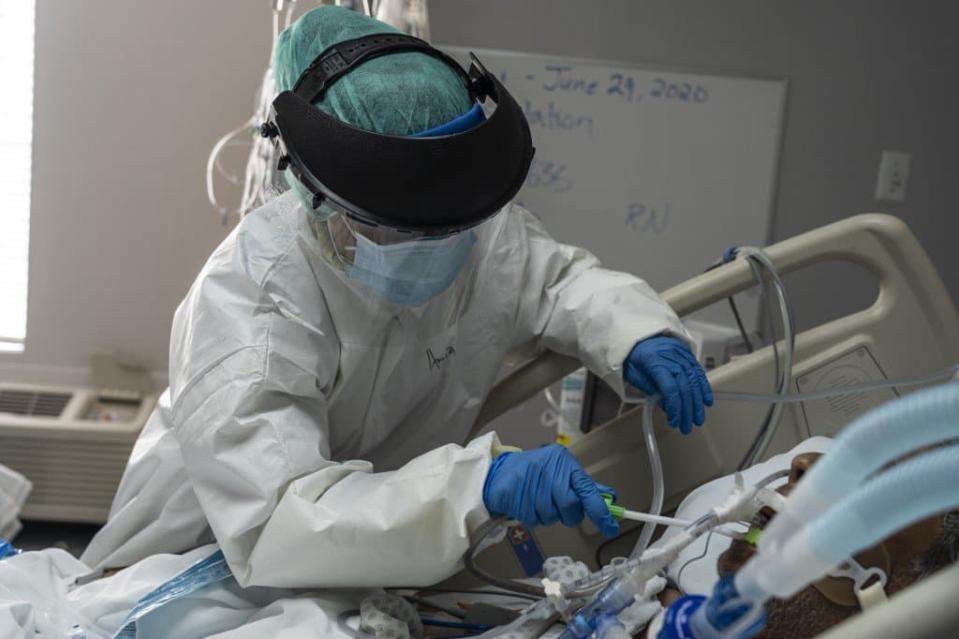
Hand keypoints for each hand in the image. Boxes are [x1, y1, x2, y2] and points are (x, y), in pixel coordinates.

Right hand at [482, 444, 619, 537]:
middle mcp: (549, 469)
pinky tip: (527, 504)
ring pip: (552, 516)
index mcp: (564, 461)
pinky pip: (534, 520)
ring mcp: (531, 481)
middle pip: (570, 506)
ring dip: (548, 516)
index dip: (600, 510)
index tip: (610, 526)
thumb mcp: (562, 471)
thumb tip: (609, 498)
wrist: (500, 472)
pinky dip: (533, 518)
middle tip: (560, 508)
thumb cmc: (536, 472)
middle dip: (568, 514)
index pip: (587, 488)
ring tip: (539, 501)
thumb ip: (584, 486)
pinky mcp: (516, 495)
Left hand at [624, 336, 713, 433]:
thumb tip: (668, 408)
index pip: (669, 387)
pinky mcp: (687, 353)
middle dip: (687, 409)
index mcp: (652, 360)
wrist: (637, 336)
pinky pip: (698, 371)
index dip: (674, 406)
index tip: (674, 421)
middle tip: (687, 426)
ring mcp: (680, 353)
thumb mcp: (634, 375)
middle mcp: (670, 356)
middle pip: (684, 386)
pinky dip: (704, 387)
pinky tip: (706, 401)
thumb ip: (651, 390)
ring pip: (693, 380)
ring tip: (697, 419)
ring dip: (697, 402)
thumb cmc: (633, 357)